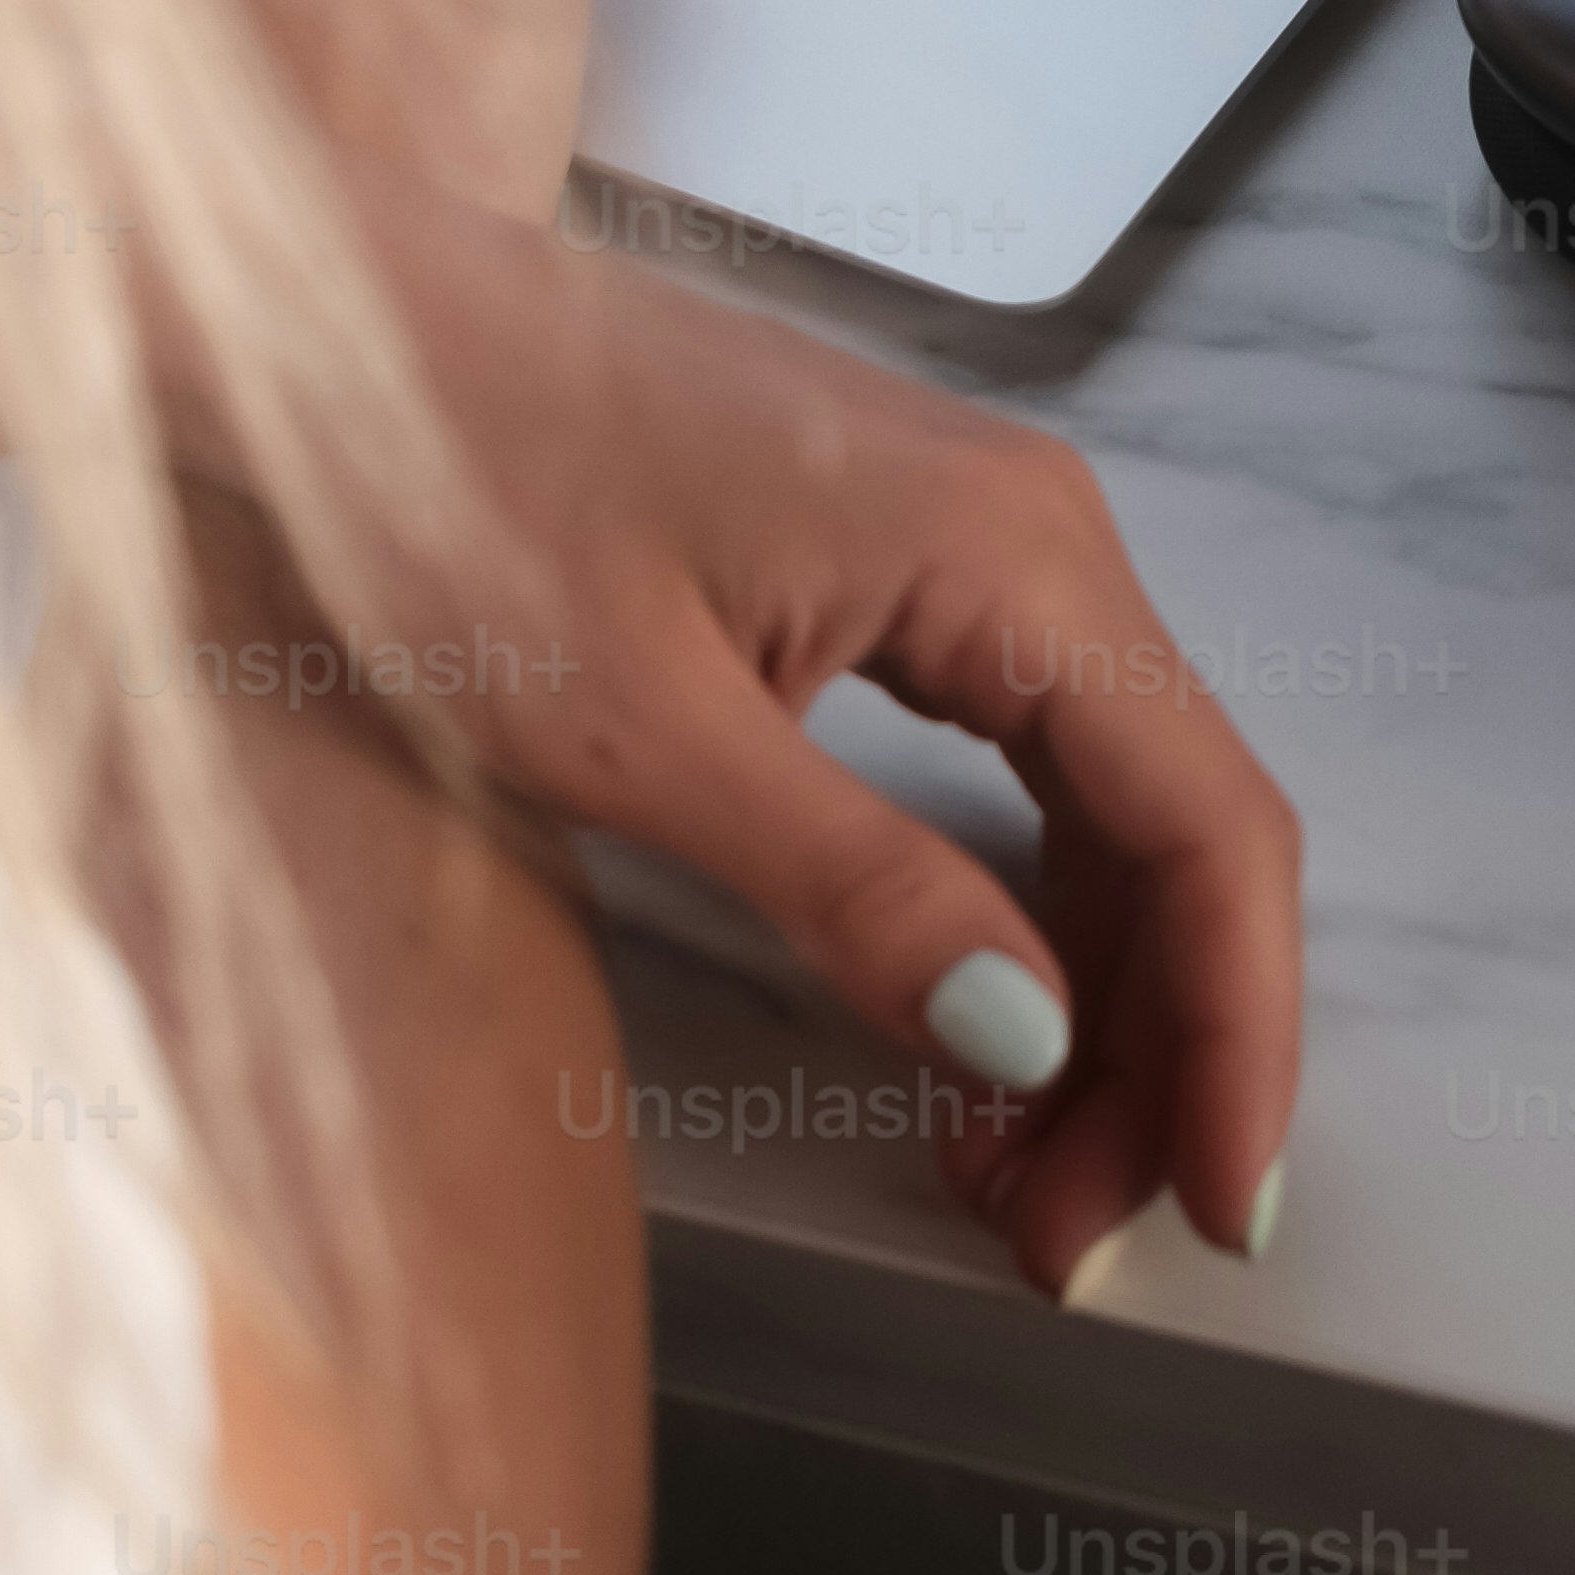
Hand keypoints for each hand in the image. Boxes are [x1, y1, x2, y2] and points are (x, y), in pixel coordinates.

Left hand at [255, 182, 1302, 1302]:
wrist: (337, 325)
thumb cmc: (454, 490)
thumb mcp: (643, 735)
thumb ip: (858, 889)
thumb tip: (1033, 1042)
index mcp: (1008, 552)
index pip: (1207, 823)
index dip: (1237, 1038)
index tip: (1211, 1225)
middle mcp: (1036, 530)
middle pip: (1180, 827)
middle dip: (1155, 1056)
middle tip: (1059, 1249)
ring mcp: (978, 540)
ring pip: (1112, 807)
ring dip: (1094, 1002)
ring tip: (1011, 1184)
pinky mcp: (909, 567)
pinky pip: (1029, 762)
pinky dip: (1022, 914)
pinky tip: (965, 1038)